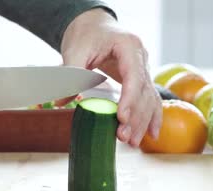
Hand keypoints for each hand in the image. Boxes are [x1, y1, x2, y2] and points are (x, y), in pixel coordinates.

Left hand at [61, 9, 161, 145]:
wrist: (93, 25)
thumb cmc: (86, 35)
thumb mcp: (75, 50)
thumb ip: (70, 74)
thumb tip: (60, 102)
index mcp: (128, 46)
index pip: (134, 76)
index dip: (129, 99)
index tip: (121, 118)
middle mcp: (141, 58)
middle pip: (144, 91)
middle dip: (135, 117)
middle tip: (123, 137)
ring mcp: (144, 69)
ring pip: (149, 98)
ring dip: (142, 122)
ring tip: (131, 142)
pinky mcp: (140, 80)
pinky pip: (150, 100)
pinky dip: (151, 118)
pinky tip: (152, 135)